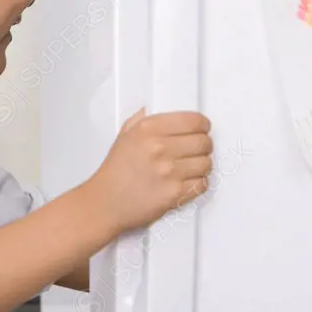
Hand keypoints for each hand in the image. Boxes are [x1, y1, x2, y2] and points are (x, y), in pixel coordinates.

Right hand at [86, 108, 212, 233]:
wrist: (105, 203)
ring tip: (191, 167)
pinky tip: (187, 181)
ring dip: (202, 165)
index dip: (202, 125)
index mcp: (148, 129)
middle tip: (197, 149)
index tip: (202, 129)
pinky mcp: (174, 193)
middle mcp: (159, 147)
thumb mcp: (125, 136)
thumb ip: (142, 119)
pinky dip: (198, 183)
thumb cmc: (114, 173)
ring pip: (206, 163)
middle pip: (204, 141)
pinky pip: (202, 184)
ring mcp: (168, 171)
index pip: (193, 120)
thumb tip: (154, 108)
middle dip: (204, 145)